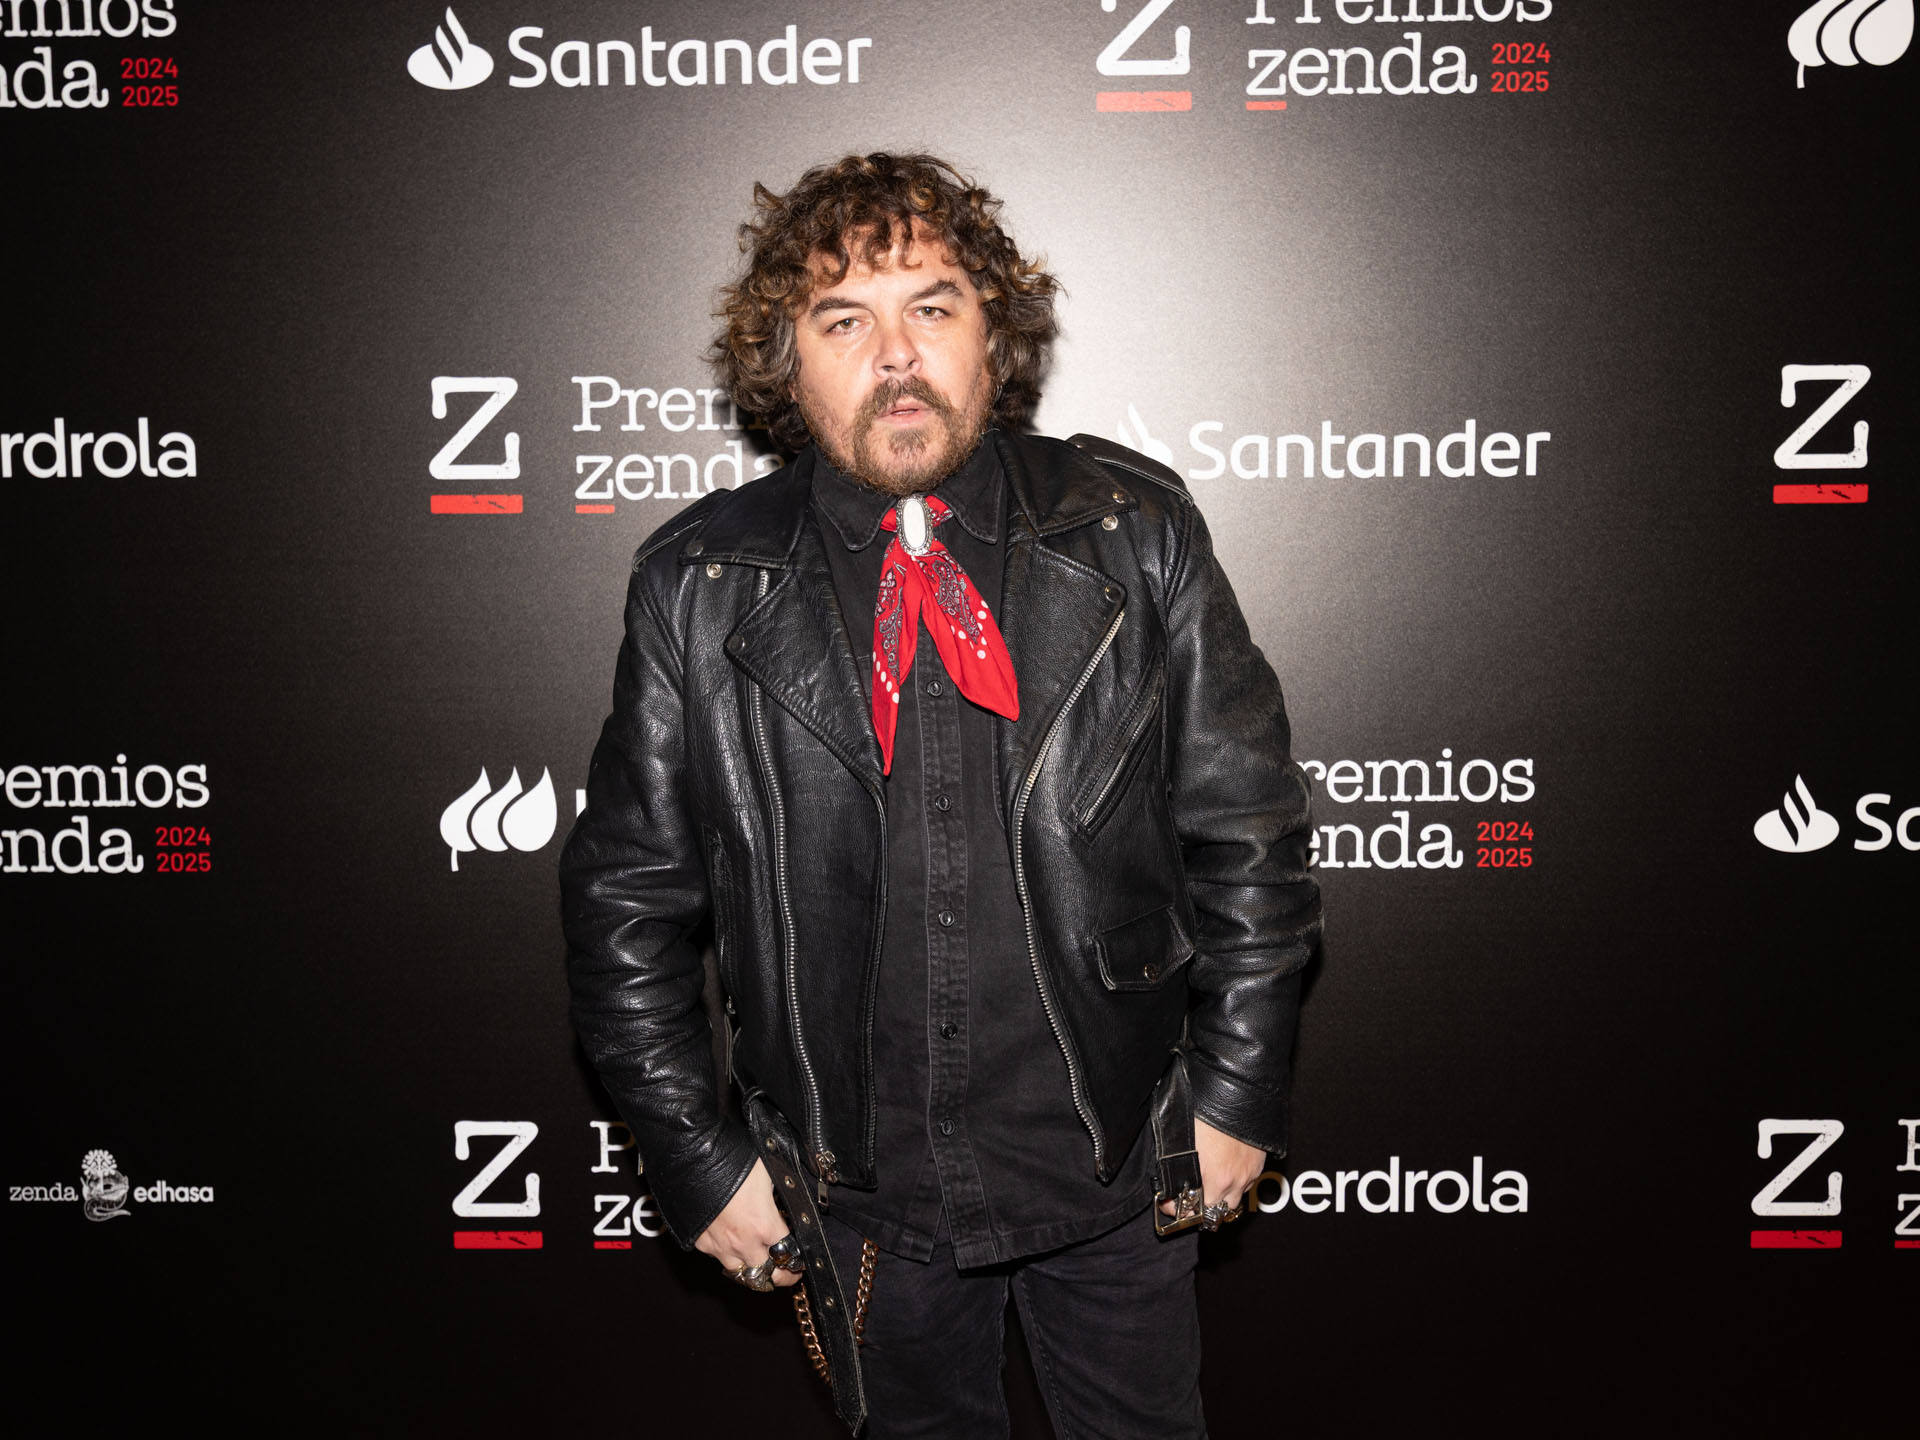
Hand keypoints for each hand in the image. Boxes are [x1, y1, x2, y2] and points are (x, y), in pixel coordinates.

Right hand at [693, 1159, 803, 1287]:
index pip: (789, 1257)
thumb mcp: (767, 1170)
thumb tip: (791, 1190)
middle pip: (767, 1276)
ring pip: (740, 1274)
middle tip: (787, 1274)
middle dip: (780, 1278)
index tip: (801, 1263)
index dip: (798, 1262)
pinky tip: (732, 1246)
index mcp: (764, 1225)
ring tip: (760, 1267)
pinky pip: (717, 1258)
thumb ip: (780, 1188)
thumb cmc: (731, 1159)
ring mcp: (719, 1245)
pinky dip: (727, 1256)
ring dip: (752, 1272)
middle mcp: (743, 1242)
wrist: (694, 1157)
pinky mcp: (701, 1242)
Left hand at [1158, 1117, 1265, 1219]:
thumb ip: (1175, 1164)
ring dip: (1220, 1197)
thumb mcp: (1180, 1138)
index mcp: (1213, 1177)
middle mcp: (1233, 1181)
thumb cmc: (1207, 1109)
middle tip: (1189, 1198)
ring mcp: (1248, 1174)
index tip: (1169, 1205)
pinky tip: (1225, 1171)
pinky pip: (1246, 1185)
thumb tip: (1168, 1179)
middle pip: (1216, 1212)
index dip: (1176, 1209)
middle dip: (1200, 1208)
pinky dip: (1235, 1184)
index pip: (1193, 1211)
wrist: (1236, 1091)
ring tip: (1208, 1185)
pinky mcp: (1259, 1165)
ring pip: (1234, 1201)